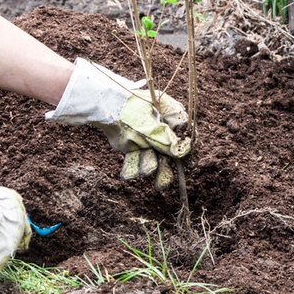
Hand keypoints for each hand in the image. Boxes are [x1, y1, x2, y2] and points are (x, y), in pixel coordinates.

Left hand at [46, 59, 190, 189]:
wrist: (104, 109)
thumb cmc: (133, 113)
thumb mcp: (154, 129)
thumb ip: (170, 143)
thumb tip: (183, 153)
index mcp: (171, 115)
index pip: (185, 135)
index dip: (186, 151)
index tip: (188, 165)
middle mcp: (160, 126)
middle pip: (168, 151)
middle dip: (164, 168)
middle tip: (162, 185)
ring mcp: (145, 136)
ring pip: (152, 157)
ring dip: (148, 166)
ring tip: (144, 170)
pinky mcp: (131, 144)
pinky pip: (136, 159)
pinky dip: (133, 168)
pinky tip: (128, 173)